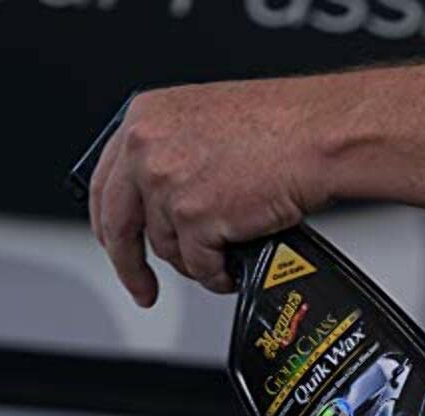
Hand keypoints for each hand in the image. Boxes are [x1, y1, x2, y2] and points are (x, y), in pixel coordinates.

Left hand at [89, 77, 344, 306]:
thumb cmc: (279, 126)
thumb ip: (168, 155)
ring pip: (167, 249)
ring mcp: (167, 184)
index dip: (109, 225)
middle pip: (119, 226)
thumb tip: (155, 202)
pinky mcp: (194, 216)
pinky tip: (234, 264)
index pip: (105, 185)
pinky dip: (218, 274)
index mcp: (143, 120)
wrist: (319, 134)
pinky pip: (199, 266)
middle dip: (130, 267)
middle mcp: (147, 149)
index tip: (116, 246)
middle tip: (142, 287)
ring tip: (223, 252)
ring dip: (195, 261)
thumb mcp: (202, 124)